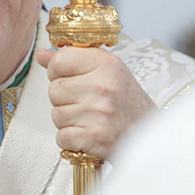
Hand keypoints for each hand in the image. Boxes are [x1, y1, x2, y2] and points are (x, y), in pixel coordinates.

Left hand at [37, 46, 155, 161]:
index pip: (59, 61)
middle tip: (86, 103)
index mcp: (106, 63)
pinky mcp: (94, 137)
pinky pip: (61, 136)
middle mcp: (102, 85)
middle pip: (54, 89)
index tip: (71, 78)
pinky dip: (71, 139)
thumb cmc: (127, 103)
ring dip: (68, 120)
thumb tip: (41, 55)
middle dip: (64, 99)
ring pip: (56, 114)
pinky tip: (89, 134)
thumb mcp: (107, 72)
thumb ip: (73, 60)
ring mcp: (98, 112)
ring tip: (90, 119)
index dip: (58, 71)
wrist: (152, 139)